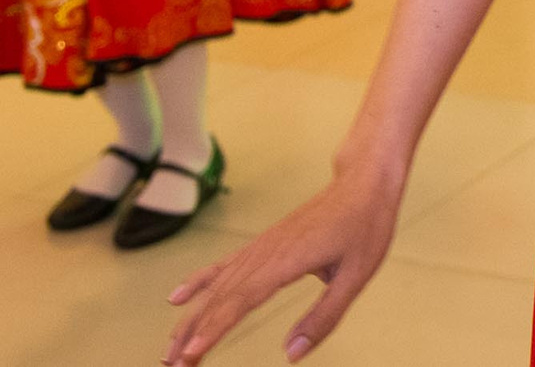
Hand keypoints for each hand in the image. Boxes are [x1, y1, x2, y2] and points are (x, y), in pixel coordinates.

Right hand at [165, 166, 396, 362]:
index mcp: (286, 261)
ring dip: (190, 319)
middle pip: (219, 299)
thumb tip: (291, 355)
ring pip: (216, 286)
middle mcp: (265, 253)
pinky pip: (223, 266)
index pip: (241, 301)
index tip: (191, 356)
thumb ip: (324, 317)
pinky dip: (198, 282)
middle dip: (192, 335)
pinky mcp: (262, 244)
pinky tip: (177, 298)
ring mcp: (260, 247)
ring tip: (169, 352)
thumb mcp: (356, 276)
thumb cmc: (365, 228)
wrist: (363, 184)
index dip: (213, 330)